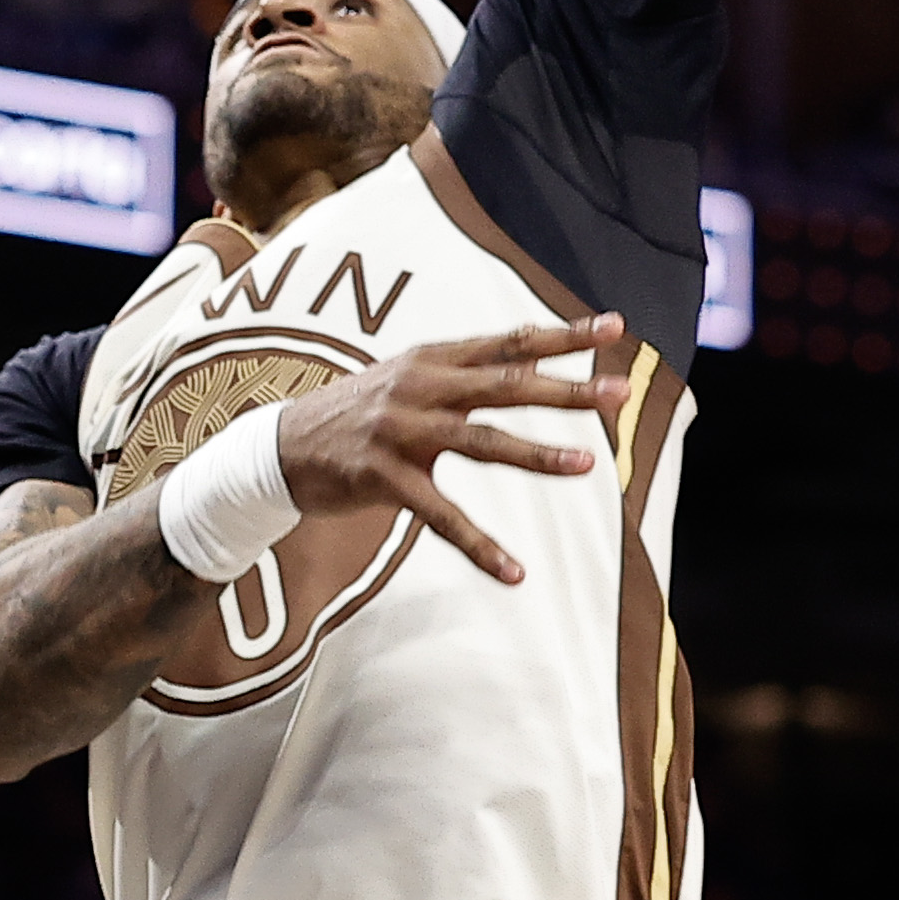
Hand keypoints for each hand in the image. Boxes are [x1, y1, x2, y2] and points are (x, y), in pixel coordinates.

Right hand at [274, 315, 629, 586]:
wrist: (279, 446)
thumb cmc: (355, 413)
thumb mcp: (406, 378)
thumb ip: (460, 373)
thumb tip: (523, 365)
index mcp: (432, 358)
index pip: (509, 342)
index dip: (562, 335)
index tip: (612, 328)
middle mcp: (420, 386)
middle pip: (506, 385)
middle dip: (567, 389)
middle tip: (619, 392)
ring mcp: (401, 431)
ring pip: (482, 441)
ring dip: (537, 454)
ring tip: (587, 465)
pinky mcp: (383, 477)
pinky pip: (441, 516)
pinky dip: (480, 545)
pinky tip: (513, 571)